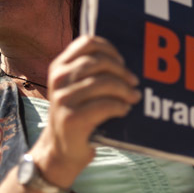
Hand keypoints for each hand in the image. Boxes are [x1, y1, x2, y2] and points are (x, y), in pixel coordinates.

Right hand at [31, 36, 140, 186]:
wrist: (61, 149)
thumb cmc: (78, 113)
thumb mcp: (77, 88)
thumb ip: (92, 72)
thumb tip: (127, 63)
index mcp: (59, 66)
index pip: (87, 43)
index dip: (109, 49)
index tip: (122, 61)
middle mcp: (58, 79)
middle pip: (99, 62)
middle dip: (122, 71)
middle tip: (134, 82)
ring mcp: (63, 99)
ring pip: (103, 83)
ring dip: (124, 90)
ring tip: (133, 97)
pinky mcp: (71, 119)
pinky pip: (104, 105)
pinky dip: (119, 106)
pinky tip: (124, 110)